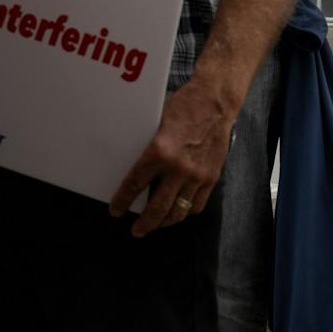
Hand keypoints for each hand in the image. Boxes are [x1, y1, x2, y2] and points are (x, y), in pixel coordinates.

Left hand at [109, 74, 235, 235]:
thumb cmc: (185, 107)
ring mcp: (197, 174)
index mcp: (159, 153)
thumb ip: (149, 150)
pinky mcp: (212, 175)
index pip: (134, 186)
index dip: (121, 202)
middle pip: (157, 209)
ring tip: (158, 224)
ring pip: (179, 211)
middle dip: (144, 224)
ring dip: (165, 222)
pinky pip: (198, 204)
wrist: (216, 101)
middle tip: (137, 230)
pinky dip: (187, 211)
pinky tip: (180, 210)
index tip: (116, 210)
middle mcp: (178, 168)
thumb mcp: (156, 125)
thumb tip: (135, 169)